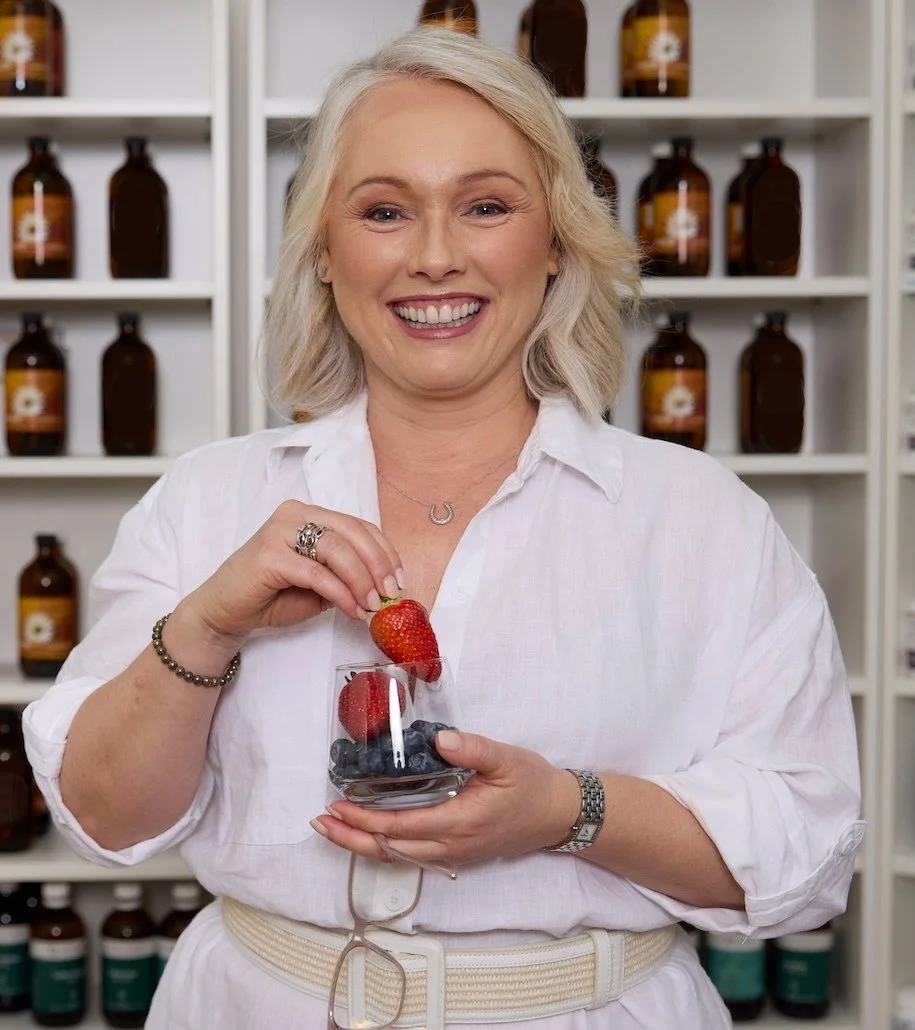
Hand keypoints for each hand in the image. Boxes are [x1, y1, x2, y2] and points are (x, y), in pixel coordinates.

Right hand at [181, 500, 404, 648]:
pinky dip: (340, 592)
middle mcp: (296, 514)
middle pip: (352, 532)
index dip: (385, 552)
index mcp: (311, 515)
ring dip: (361, 579)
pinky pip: (316, 572)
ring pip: (337, 548)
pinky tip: (351, 610)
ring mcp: (280, 531)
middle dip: (378, 564)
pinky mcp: (269, 555)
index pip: (359, 526)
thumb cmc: (273, 596)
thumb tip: (384, 589)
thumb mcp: (321, 586)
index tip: (400, 580)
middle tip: (391, 593)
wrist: (226, 612)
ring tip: (371, 605)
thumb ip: (348, 578)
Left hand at [311, 730, 580, 865]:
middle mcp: (450, 846)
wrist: (558, 815)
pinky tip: (369, 831)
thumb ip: (473, 749)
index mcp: (459, 822)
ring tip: (333, 828)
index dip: (365, 818)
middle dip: (351, 837)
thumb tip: (438, 740)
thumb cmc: (532, 784)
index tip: (337, 803)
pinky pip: (410, 854)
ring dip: (362, 844)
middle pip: (390, 849)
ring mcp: (452, 854)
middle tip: (319, 822)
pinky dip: (382, 845)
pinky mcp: (455, 852)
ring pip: (398, 856)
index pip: (400, 826)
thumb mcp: (507, 759)